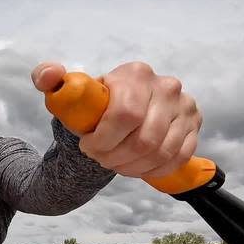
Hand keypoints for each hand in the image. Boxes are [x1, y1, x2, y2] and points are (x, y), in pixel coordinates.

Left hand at [32, 61, 201, 177]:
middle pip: (144, 139)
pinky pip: (177, 158)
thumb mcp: (69, 93)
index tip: (88, 146)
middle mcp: (166, 86)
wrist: (121, 114)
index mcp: (135, 74)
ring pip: (161, 152)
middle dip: (116, 158)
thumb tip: (49, 75)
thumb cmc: (94, 106)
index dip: (104, 140)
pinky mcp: (194, 126)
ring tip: (115, 164)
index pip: (125, 114)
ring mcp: (184, 106)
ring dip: (133, 167)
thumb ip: (48, 78)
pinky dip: (154, 169)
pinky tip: (136, 166)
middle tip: (101, 159)